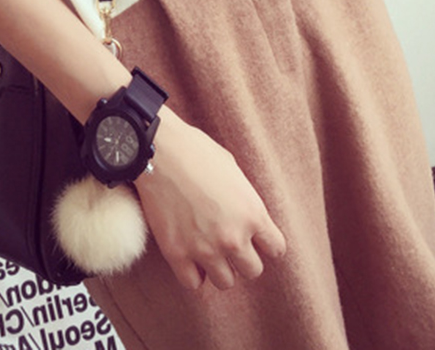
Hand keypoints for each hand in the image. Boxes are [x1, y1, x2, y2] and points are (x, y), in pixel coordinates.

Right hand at [134, 109, 285, 289]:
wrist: (158, 151)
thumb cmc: (196, 151)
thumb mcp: (233, 170)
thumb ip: (244, 200)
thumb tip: (244, 215)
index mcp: (252, 214)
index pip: (276, 248)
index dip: (265, 243)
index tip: (255, 238)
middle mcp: (233, 237)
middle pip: (252, 270)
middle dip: (242, 257)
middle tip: (229, 243)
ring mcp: (205, 249)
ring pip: (225, 282)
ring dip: (219, 268)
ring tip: (208, 250)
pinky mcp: (177, 254)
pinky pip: (193, 283)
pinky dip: (192, 273)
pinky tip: (189, 256)